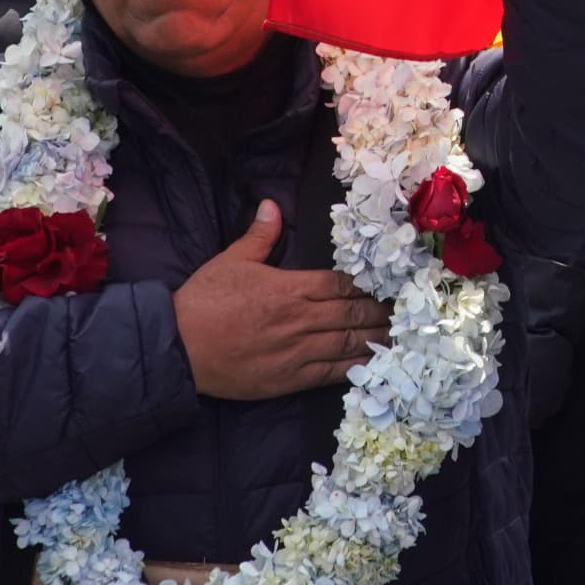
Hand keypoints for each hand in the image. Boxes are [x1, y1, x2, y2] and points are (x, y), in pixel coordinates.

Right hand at [172, 200, 388, 399]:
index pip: (341, 283)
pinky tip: (375, 364)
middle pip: (352, 312)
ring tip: (400, 334)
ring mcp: (297, 352)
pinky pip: (331, 373)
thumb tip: (271, 205)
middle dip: (381, 309)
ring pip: (348, 342)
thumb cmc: (203, 302)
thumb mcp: (231, 261)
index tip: (388, 282)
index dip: (367, 283)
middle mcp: (300, 319)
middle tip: (405, 308)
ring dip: (377, 337)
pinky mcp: (289, 379)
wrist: (178, 348)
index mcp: (289, 287)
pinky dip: (356, 367)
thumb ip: (259, 235)